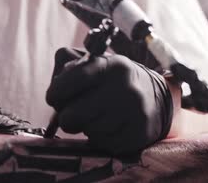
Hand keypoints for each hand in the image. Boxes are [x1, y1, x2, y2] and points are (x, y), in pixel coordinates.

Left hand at [46, 48, 173, 153]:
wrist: (154, 98)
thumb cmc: (113, 81)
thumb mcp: (95, 64)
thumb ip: (67, 69)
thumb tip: (53, 92)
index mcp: (111, 65)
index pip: (70, 80)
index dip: (54, 92)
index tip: (53, 98)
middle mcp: (125, 87)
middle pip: (72, 115)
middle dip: (66, 116)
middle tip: (72, 113)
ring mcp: (134, 113)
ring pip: (86, 131)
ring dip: (85, 127)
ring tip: (96, 116)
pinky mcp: (138, 135)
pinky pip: (101, 143)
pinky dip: (99, 137)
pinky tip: (108, 127)